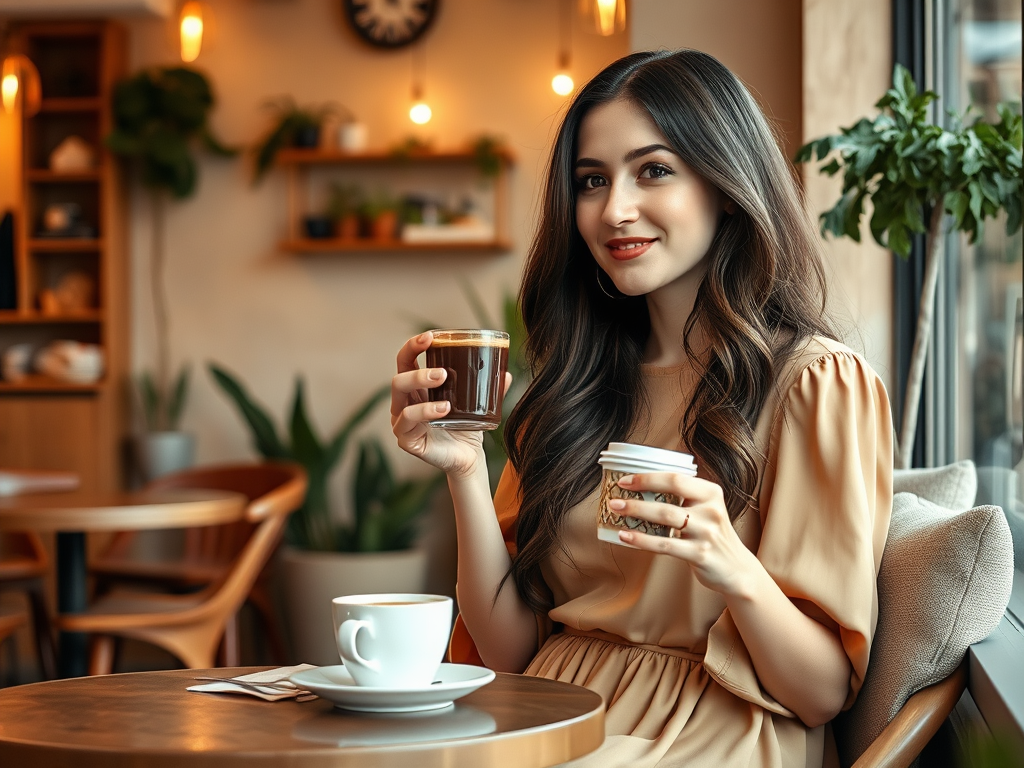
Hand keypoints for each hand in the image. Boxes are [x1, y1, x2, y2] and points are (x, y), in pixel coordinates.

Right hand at [391, 331, 512, 477]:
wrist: (469, 458)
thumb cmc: (466, 428)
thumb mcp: (477, 404)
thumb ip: (491, 389)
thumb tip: (507, 373)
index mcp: (416, 389)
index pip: (406, 361)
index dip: (413, 346)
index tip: (431, 336)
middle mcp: (404, 403)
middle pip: (399, 376)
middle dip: (418, 368)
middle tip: (442, 371)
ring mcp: (402, 421)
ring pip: (399, 394)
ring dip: (419, 382)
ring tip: (443, 381)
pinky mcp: (406, 439)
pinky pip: (407, 420)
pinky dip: (424, 411)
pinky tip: (443, 409)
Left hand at [612, 473, 758, 595]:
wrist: (736, 569)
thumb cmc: (712, 535)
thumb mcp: (706, 509)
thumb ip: (684, 497)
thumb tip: (641, 485)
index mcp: (711, 492)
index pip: (676, 478)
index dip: (647, 477)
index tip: (624, 480)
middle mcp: (711, 510)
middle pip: (669, 495)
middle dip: (638, 493)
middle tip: (614, 497)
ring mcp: (707, 532)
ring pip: (665, 518)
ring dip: (637, 513)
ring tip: (616, 511)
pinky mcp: (700, 554)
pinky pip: (664, 545)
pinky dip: (641, 540)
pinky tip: (625, 536)